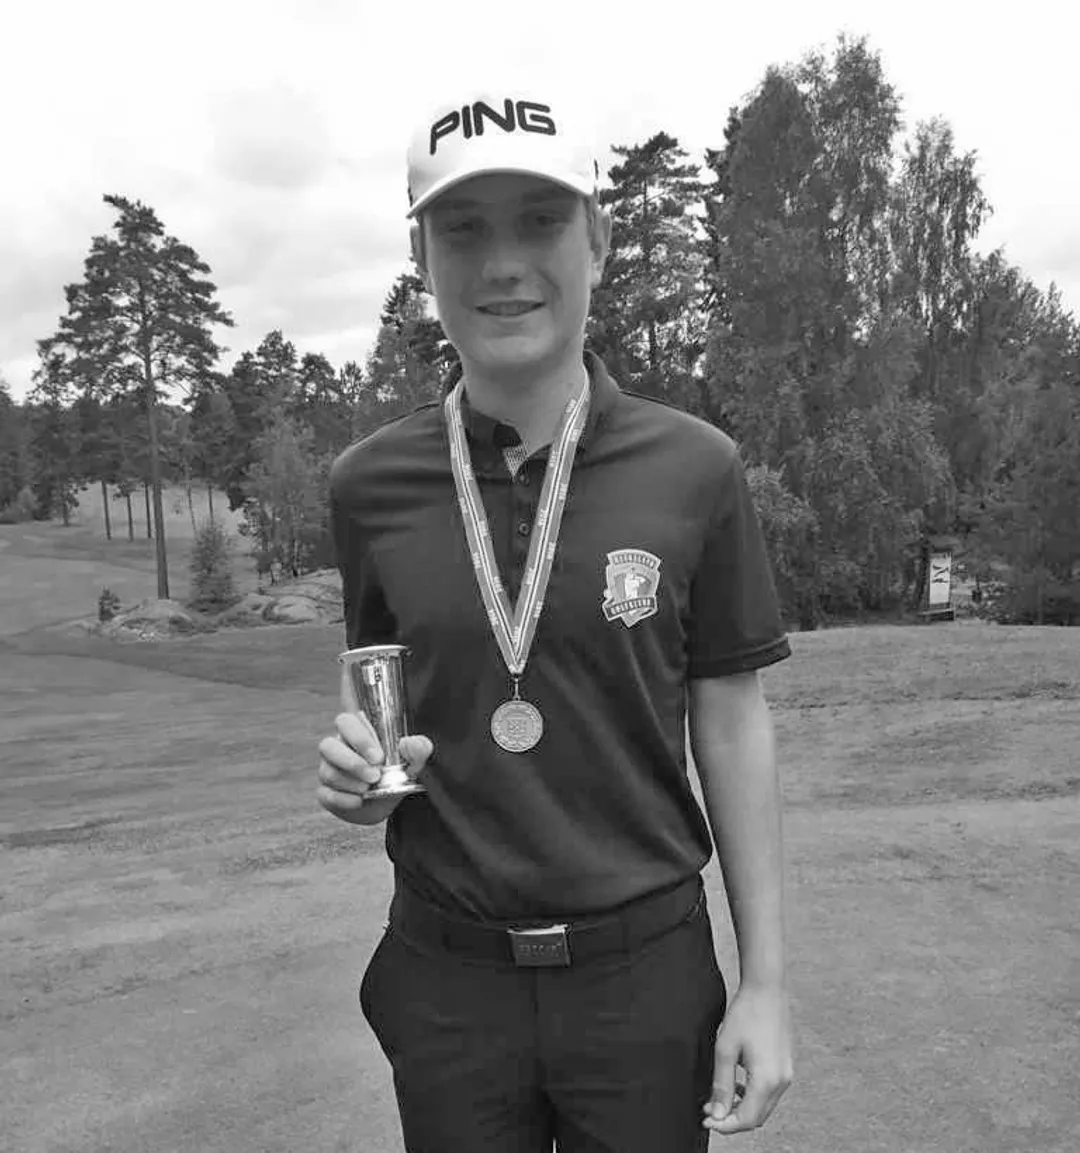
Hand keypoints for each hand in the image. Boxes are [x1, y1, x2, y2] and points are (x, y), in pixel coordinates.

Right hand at [316, 660, 433, 825]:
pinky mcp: (326, 793)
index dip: (359, 738)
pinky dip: (343, 800)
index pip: (345, 722)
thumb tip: (408, 744)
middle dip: (352, 763)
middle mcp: (337, 748)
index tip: (379, 757)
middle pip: (328, 746)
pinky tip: (359, 802)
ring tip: (369, 790)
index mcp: (356, 732)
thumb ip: (418, 748)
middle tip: (375, 776)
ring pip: (327, 772)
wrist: (389, 802)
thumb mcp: (414, 759)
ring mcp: (328, 769)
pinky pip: (325, 794)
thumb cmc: (398, 771)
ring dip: (350, 783)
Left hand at [702, 983, 792, 1134]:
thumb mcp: (725, 1049)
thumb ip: (721, 1085)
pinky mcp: (785, 1066)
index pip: (746, 1119)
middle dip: (732, 1119)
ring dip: (742, 1108)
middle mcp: (781, 1081)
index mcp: (767, 1080)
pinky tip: (736, 1084)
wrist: (766, 989)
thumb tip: (717, 1113)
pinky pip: (769, 1093)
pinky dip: (752, 1096)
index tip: (706, 1120)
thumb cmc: (745, 1013)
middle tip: (709, 1110)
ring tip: (719, 1098)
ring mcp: (786, 1074)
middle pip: (757, 1117)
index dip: (725, 1125)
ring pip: (763, 1107)